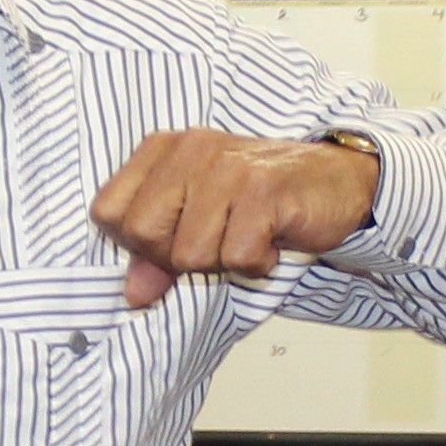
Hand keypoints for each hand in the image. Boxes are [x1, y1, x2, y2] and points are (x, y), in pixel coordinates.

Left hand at [89, 129, 378, 310]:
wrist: (337, 180)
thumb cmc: (262, 200)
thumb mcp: (200, 221)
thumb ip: (158, 254)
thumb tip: (133, 295)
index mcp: (164, 150)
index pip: (108, 213)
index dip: (138, 244)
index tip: (176, 239)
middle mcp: (190, 150)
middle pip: (144, 235)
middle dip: (178, 258)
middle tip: (218, 242)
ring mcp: (227, 167)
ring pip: (189, 254)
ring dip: (224, 262)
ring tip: (248, 237)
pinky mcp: (264, 190)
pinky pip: (237, 257)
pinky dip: (257, 264)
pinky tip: (271, 242)